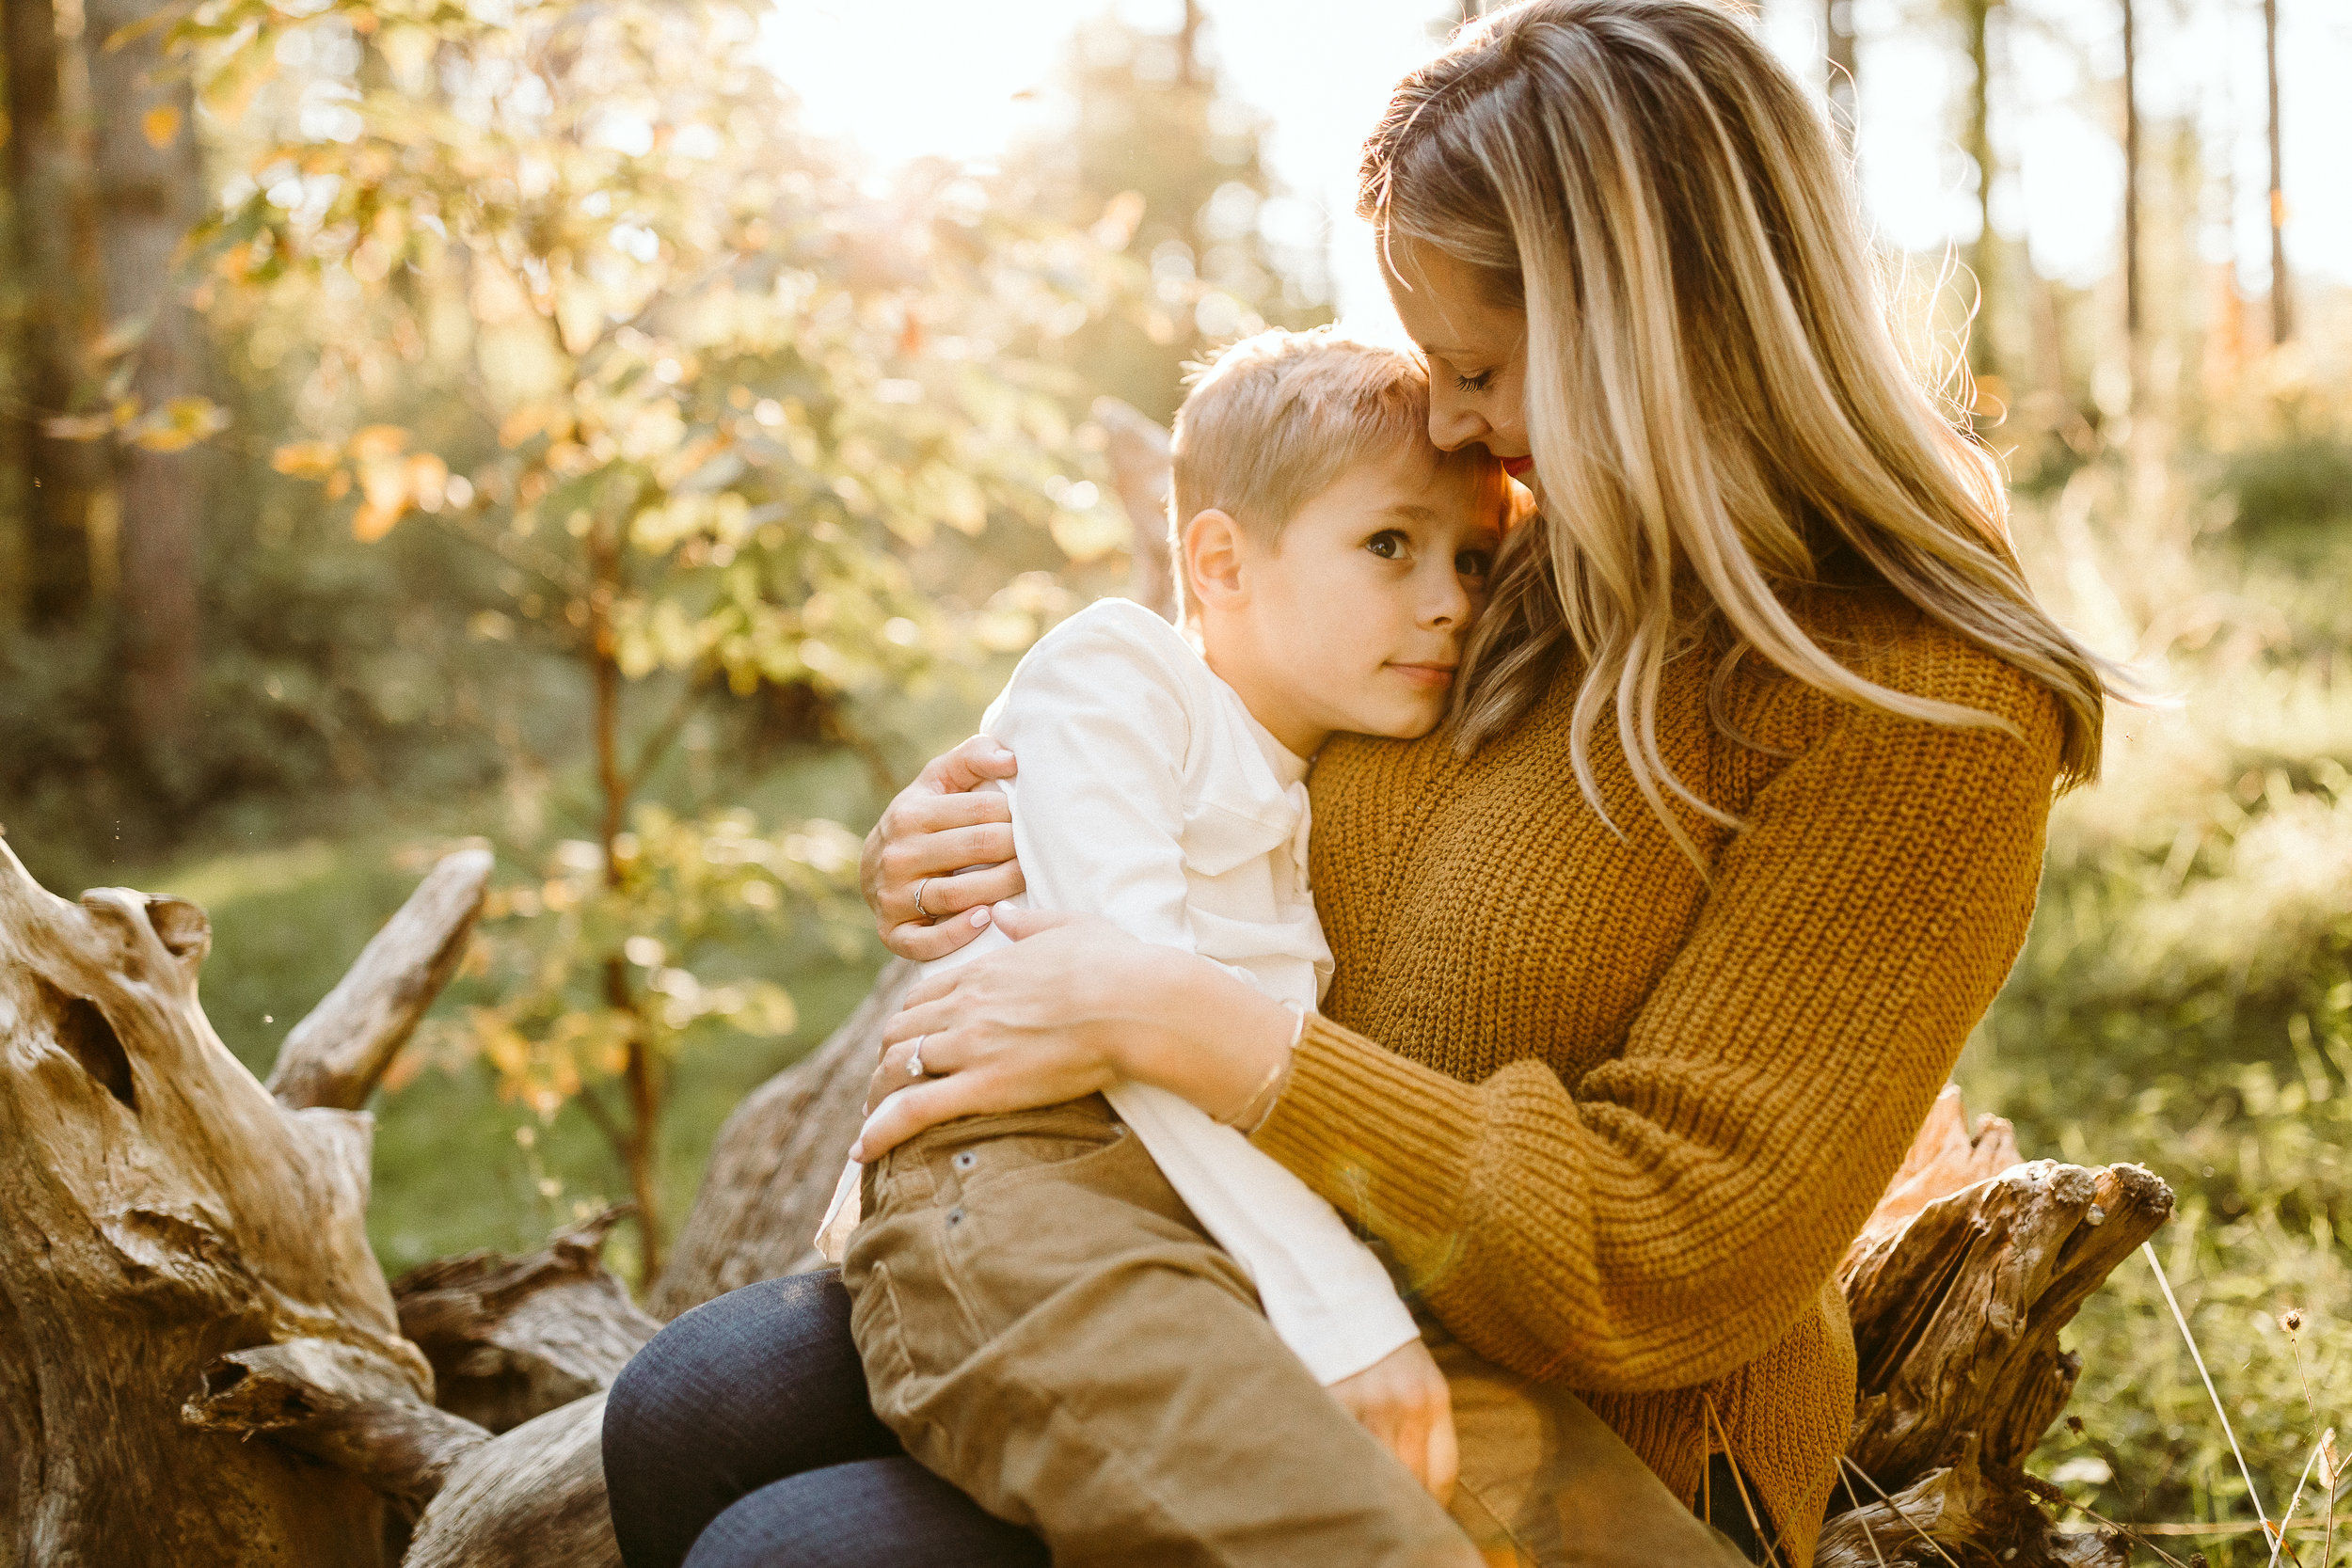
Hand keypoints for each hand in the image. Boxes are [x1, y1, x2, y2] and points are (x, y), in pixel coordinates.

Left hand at [853, 908, 1294, 1159]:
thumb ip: (1029, 922)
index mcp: (985, 971)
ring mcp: (970, 1045)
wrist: (1135, 1002)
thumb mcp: (1071, 927)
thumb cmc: (1118, 965)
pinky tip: (862, 1152)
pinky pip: (914, 1110)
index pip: (923, 997)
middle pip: (899, 1033)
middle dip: (887, 1060)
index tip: (908, 1041)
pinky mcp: (984, 1085)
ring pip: (897, 1069)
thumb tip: (1002, 913)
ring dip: (878, 1096)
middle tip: (886, 1087)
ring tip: (871, 1123)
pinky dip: (880, 1130)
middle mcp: (966, 1006)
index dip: (908, 1021)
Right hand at [863, 736, 1024, 961]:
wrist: (873, 867)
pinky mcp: (893, 934)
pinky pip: (927, 941)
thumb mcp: (938, 781)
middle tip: (1038, 851)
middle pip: (976, 848)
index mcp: (912, 813)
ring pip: (958, 893)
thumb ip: (973, 758)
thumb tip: (1012, 759)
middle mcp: (899, 854)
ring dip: (1001, 888)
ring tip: (1027, 880)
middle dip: (1015, 848)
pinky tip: (986, 919)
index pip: (981, 810)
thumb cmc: (922, 818)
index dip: (1014, 813)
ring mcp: (893, 896)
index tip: (1029, 820)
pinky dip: (958, 934)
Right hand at [1327, 1338, 1458, 1504]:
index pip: (1443, 1473)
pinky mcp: (1337, 1397)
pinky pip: (1342, 1449)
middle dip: (1401, 1506)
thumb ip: (1419, 1417)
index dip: (1431, 1506)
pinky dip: (1339, 1468)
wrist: (1341, 1291)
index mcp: (1435, 1396)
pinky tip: (1332, 1477)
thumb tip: (1413, 1477)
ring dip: (1369, 1493)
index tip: (1417, 1520)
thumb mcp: (1415, 1371)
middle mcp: (1410, 1403)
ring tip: (1360, 1503)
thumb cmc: (1376, 1337)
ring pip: (1379, 1472)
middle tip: (1387, 1519)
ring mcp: (1373, 1402)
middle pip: (1413, 1479)